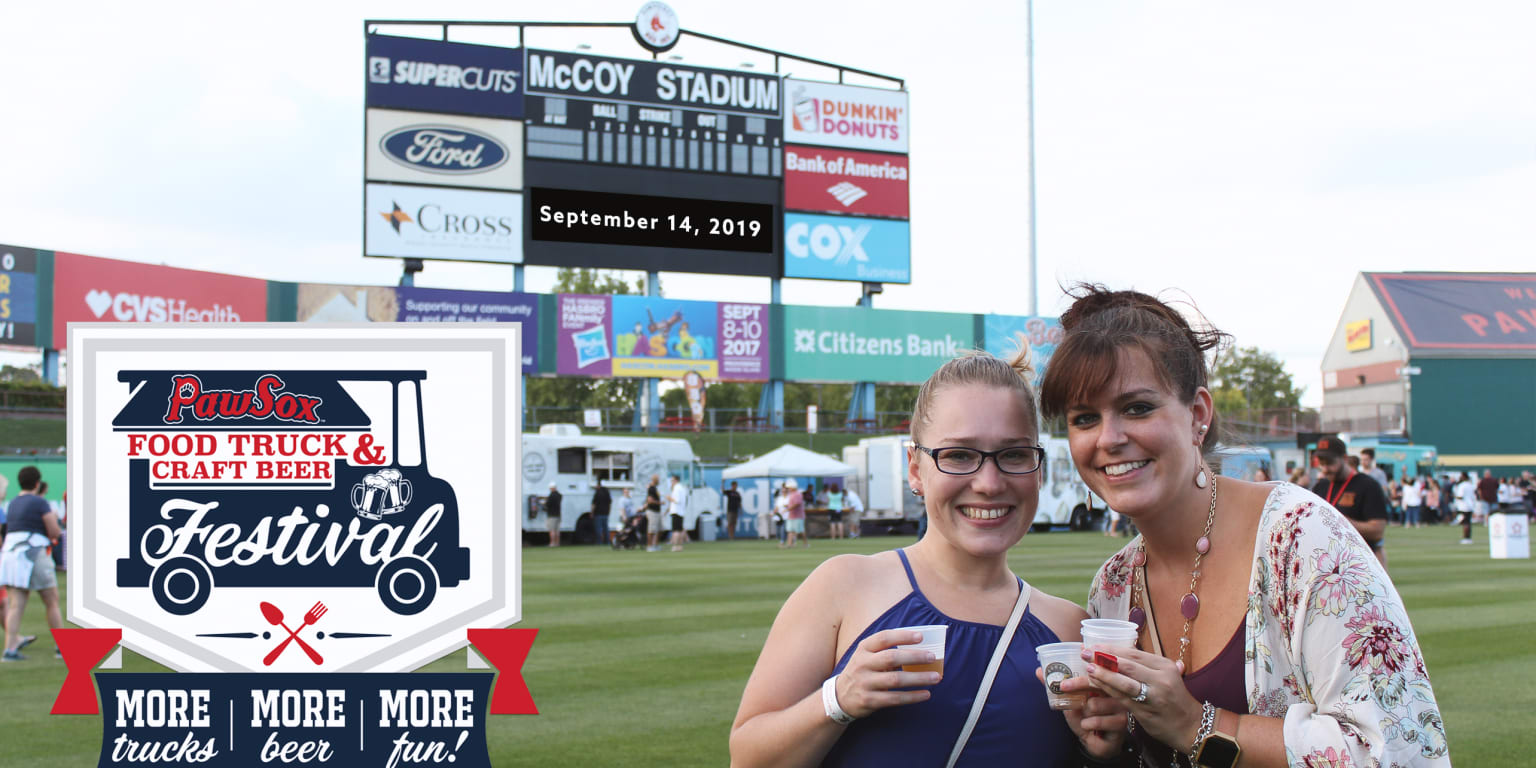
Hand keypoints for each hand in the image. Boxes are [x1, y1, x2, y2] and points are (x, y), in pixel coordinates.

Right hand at [834, 629, 941, 718]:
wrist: (840, 696)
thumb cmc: (862, 671)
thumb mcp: (867, 655)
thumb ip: (886, 650)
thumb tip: (920, 646)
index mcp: (863, 649)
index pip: (884, 638)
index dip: (903, 636)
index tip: (921, 637)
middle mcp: (862, 664)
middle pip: (891, 658)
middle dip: (914, 657)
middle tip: (932, 657)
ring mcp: (864, 683)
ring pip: (895, 680)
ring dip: (918, 678)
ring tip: (936, 677)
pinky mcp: (869, 700)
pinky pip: (894, 699)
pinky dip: (912, 697)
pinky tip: (925, 694)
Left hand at [1036, 668, 1126, 758]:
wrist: (1093, 742)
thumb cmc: (1083, 717)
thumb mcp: (1068, 701)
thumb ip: (1056, 686)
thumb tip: (1038, 670)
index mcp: (1104, 682)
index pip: (1093, 671)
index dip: (1079, 672)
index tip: (1065, 678)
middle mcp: (1115, 691)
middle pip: (1096, 683)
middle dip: (1077, 687)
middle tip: (1064, 688)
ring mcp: (1120, 706)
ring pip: (1094, 704)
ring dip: (1084, 713)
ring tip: (1087, 717)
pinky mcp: (1122, 722)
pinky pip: (1098, 720)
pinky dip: (1087, 725)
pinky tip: (1090, 727)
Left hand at [1081, 645, 1202, 751]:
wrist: (1191, 726)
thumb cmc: (1176, 698)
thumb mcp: (1168, 675)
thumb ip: (1148, 664)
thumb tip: (1127, 649)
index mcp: (1165, 666)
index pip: (1135, 653)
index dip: (1112, 649)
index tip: (1095, 645)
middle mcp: (1160, 679)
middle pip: (1128, 665)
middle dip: (1104, 658)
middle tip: (1085, 654)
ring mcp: (1153, 696)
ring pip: (1124, 682)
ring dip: (1104, 675)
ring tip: (1088, 668)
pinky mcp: (1146, 712)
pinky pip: (1123, 699)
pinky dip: (1108, 691)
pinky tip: (1096, 686)